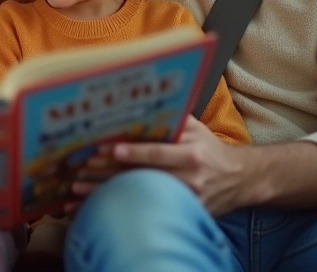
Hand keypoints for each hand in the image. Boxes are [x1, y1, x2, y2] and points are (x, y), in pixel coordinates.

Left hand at [68, 117, 251, 215]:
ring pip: (139, 197)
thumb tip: (145, 101)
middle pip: (142, 177)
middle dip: (109, 174)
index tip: (107, 149)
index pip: (157, 153)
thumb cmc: (210, 149)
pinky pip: (145, 213)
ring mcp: (184, 201)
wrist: (240, 179)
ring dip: (106, 194)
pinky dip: (119, 211)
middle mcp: (189, 179)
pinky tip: (96, 209)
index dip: (132, 152)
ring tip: (77, 191)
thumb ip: (172, 117)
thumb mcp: (196, 129)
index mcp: (191, 154)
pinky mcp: (181, 215)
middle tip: (80, 170)